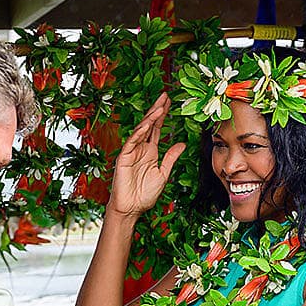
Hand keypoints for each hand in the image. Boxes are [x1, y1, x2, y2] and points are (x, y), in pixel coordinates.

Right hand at [108, 94, 185, 218]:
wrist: (131, 209)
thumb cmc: (145, 194)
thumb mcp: (163, 174)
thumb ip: (171, 158)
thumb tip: (182, 143)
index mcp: (150, 151)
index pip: (157, 129)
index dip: (162, 115)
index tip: (169, 102)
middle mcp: (141, 148)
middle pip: (149, 125)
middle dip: (156, 110)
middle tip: (164, 96)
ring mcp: (132, 152)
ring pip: (141, 131)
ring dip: (150, 118)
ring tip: (159, 107)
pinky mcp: (124, 158)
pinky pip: (132, 142)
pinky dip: (139, 133)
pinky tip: (147, 124)